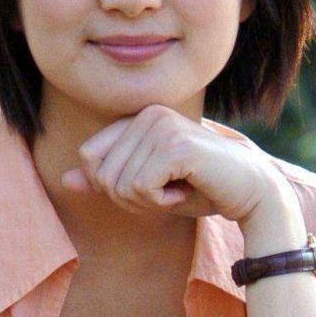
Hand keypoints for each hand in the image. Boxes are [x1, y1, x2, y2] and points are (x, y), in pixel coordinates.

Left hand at [60, 104, 286, 222]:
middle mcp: (148, 114)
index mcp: (137, 117)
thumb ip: (107, 181)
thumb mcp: (145, 187)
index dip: (111, 185)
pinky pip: (139, 188)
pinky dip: (159, 202)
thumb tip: (64, 181)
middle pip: (101, 173)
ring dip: (147, 202)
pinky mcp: (175, 145)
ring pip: (119, 184)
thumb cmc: (200, 188)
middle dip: (129, 198)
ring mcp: (162, 126)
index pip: (89, 157)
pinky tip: (184, 191)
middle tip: (165, 193)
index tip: (148, 187)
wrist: (251, 193)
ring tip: (177, 190)